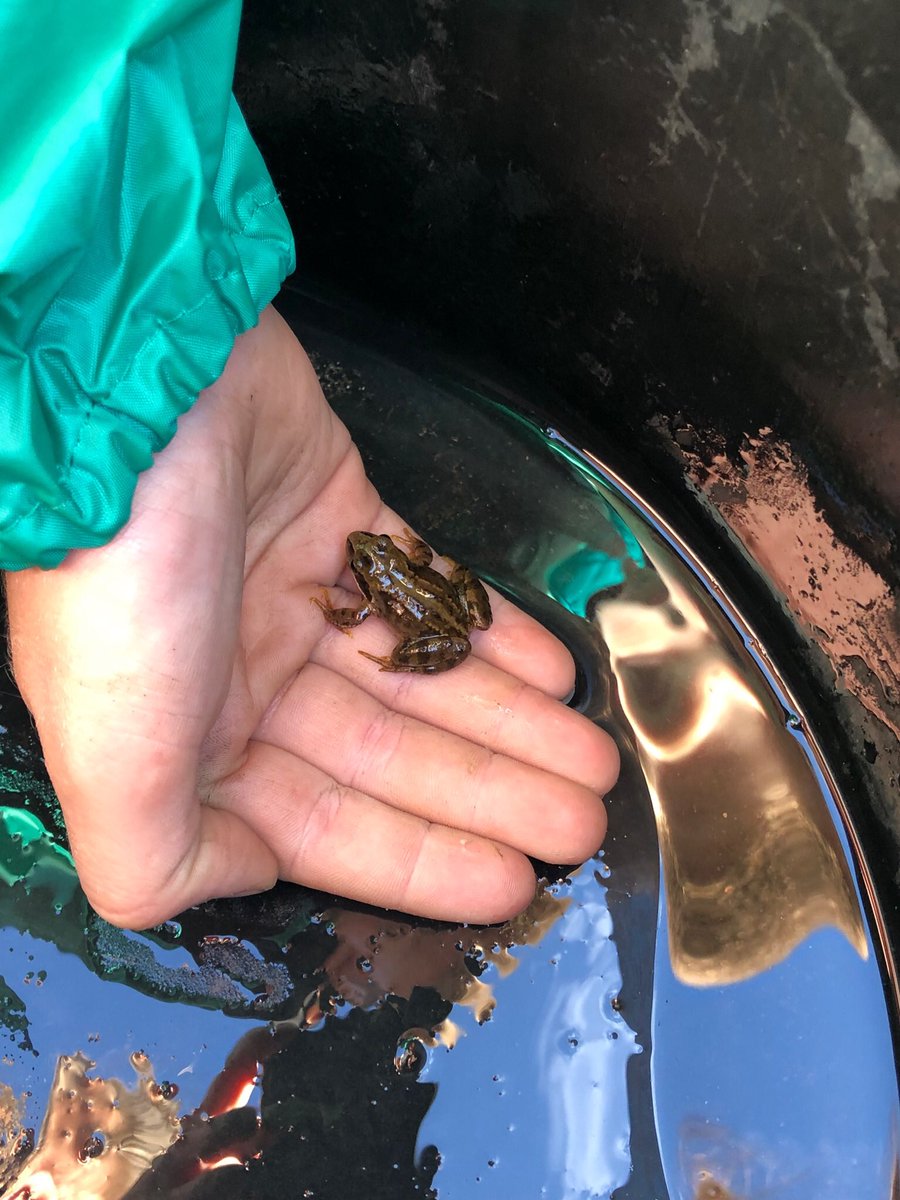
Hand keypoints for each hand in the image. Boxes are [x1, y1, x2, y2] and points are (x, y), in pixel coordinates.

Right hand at [5, 306, 617, 928]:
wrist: (132, 390)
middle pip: (393, 756)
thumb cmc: (115, 579)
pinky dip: (487, 633)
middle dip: (488, 794)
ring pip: (423, 678)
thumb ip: (158, 854)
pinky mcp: (342, 515)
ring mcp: (297, 592)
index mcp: (190, 742)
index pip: (328, 825)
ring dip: (507, 723)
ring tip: (588, 759)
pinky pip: (430, 590)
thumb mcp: (111, 753)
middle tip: (579, 824)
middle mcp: (243, 675)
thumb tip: (244, 874)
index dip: (422, 862)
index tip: (512, 885)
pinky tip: (548, 674)